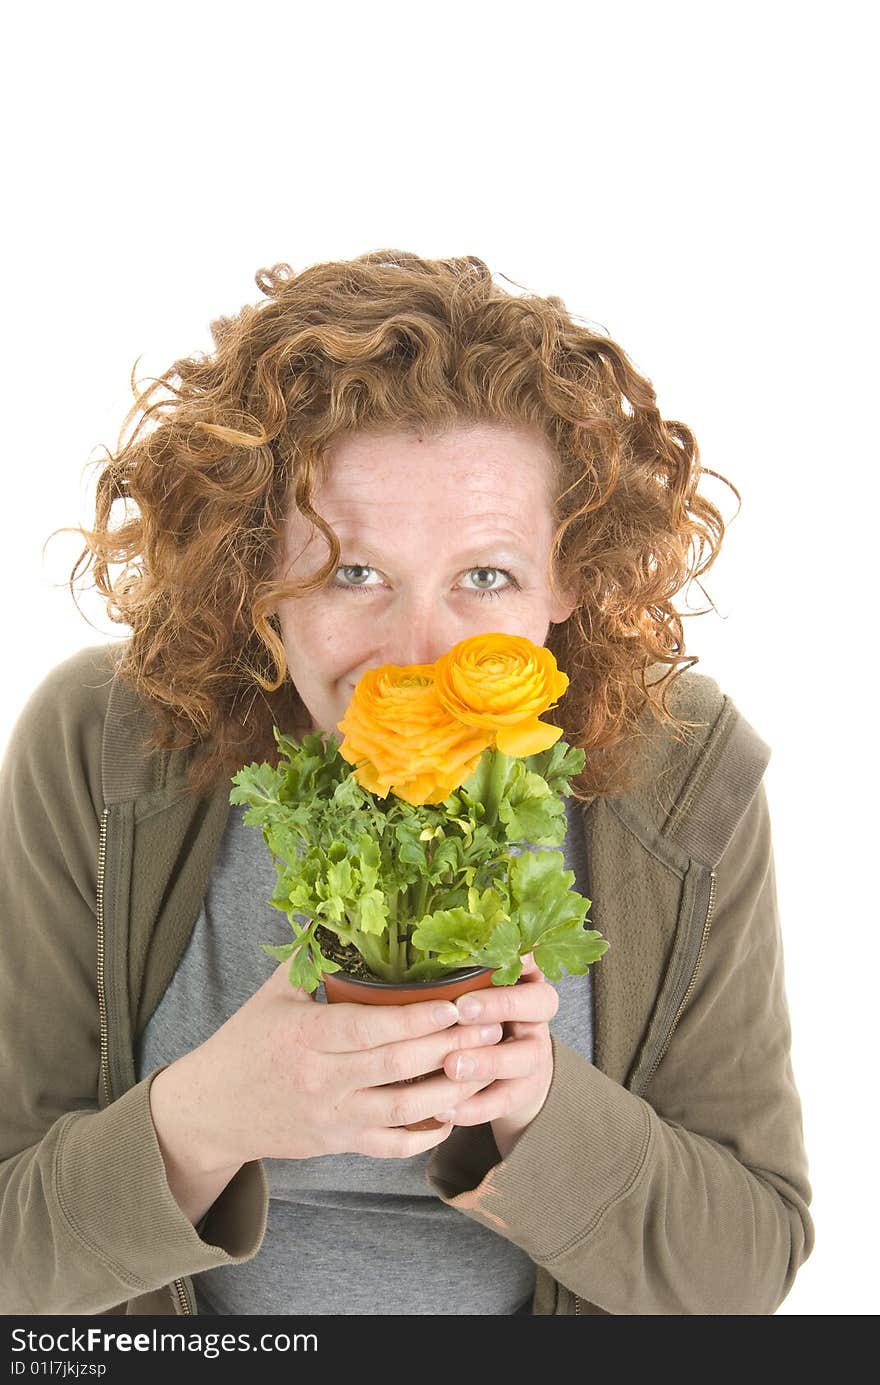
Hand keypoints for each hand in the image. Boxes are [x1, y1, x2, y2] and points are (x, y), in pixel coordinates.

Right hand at [150, 959, 504, 1174]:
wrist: (210, 1109)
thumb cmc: (247, 1041)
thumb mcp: (274, 994)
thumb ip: (313, 956)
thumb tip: (344, 907)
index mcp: (305, 1036)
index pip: (370, 1027)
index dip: (417, 1018)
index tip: (456, 1003)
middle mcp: (320, 1079)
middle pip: (395, 1066)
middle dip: (448, 1047)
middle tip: (489, 1027)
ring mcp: (331, 1117)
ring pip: (401, 1111)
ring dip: (448, 1091)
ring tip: (484, 1067)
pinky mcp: (337, 1144)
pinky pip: (389, 1147)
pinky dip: (425, 1134)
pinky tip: (452, 1112)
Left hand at [440, 953, 557, 1157]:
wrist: (503, 1071)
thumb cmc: (474, 1018)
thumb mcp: (472, 990)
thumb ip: (460, 975)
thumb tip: (417, 950)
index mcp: (526, 980)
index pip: (534, 961)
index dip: (513, 959)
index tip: (484, 961)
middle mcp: (537, 1015)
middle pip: (539, 1003)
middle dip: (499, 1005)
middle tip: (461, 1011)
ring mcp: (536, 1054)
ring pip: (523, 1057)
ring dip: (486, 1062)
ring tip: (451, 1066)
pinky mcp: (525, 1091)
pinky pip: (505, 1100)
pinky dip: (474, 1107)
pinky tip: (444, 1108)